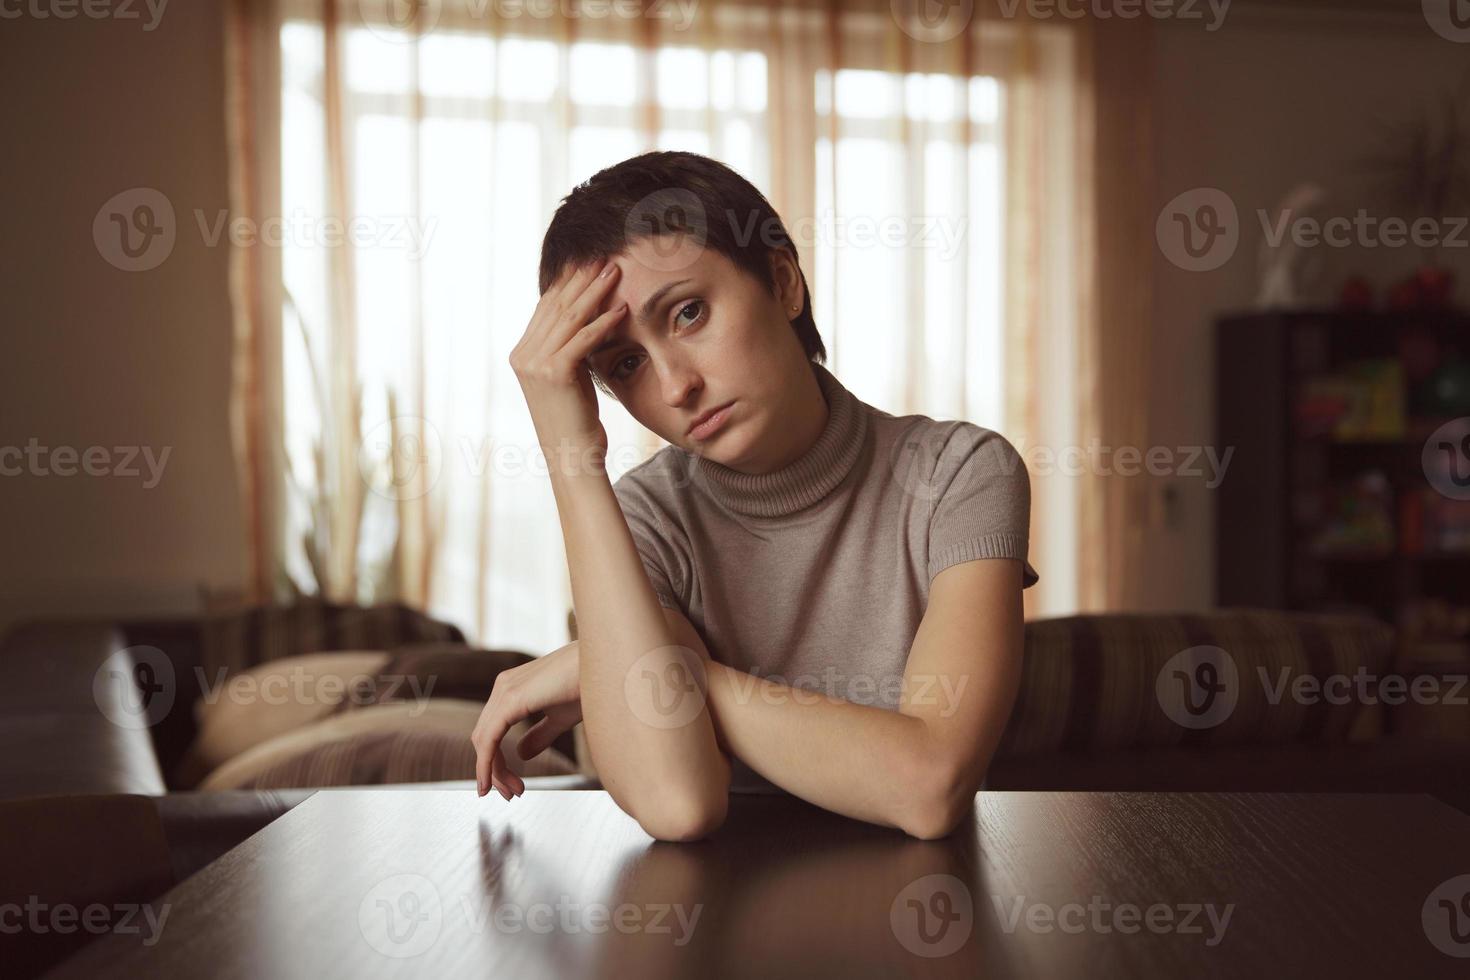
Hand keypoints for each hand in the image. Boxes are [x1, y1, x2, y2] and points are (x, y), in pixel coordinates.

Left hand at [471, 640, 581, 799]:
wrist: (605, 663)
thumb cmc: (590, 684)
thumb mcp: (561, 717)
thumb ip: (540, 735)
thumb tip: (520, 753)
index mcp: (513, 688)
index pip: (492, 731)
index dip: (497, 762)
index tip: (512, 785)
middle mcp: (503, 686)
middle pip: (484, 738)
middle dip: (495, 771)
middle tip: (512, 794)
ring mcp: (505, 690)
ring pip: (484, 740)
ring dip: (493, 771)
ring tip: (512, 792)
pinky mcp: (511, 699)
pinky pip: (489, 738)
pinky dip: (487, 763)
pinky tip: (492, 780)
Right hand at [508, 260, 626, 464]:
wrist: (571, 455)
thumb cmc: (576, 419)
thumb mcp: (568, 377)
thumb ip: (568, 348)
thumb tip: (585, 319)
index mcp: (522, 353)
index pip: (546, 307)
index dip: (567, 282)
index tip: (588, 263)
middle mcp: (523, 355)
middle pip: (557, 306)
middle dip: (581, 279)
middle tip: (604, 257)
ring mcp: (535, 363)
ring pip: (570, 318)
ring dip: (595, 292)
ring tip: (615, 272)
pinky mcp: (555, 373)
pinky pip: (583, 339)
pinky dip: (604, 322)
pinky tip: (623, 310)